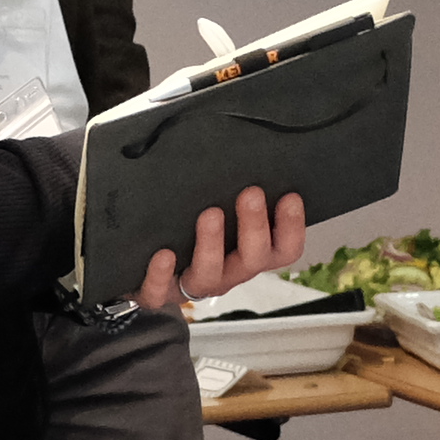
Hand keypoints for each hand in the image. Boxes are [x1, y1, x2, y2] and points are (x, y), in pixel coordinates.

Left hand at [136, 187, 304, 314]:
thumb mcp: (220, 211)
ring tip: (210, 214)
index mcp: (248, 254)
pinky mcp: (160, 292)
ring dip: (212, 244)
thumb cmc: (191, 234)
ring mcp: (195, 284)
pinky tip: (164, 254)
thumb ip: (234, 192)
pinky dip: (162, 273)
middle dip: (255, 226)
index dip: (292, 228)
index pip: (284, 249)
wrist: (146, 271)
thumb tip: (245, 147)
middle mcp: (228, 272)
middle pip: (253, 259)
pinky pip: (161, 290)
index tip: (290, 197)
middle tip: (251, 194)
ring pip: (210, 274)